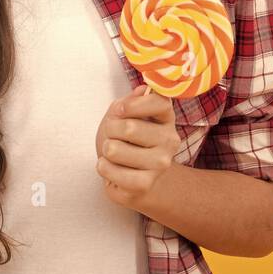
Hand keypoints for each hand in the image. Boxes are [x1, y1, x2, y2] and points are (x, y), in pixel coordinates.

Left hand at [95, 84, 180, 207]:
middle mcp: (169, 141)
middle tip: (113, 137)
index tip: (119, 111)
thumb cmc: (126, 140)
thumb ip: (130, 101)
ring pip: (114, 150)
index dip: (132, 105)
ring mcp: (160, 164)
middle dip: (110, 130)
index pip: (159, 102)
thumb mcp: (124, 114)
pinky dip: (103, 167)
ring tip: (114, 154)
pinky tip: (112, 168)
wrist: (132, 177)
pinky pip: (110, 170)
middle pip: (128, 128)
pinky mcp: (145, 184)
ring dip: (105, 150)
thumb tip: (142, 89)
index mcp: (166, 118)